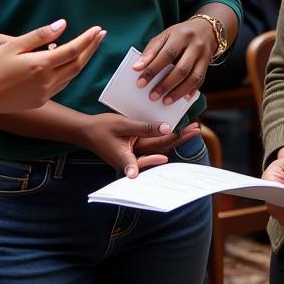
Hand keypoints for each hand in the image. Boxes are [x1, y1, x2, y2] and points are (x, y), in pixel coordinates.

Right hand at [0, 20, 104, 113]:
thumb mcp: (13, 45)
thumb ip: (40, 35)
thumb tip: (62, 25)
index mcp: (41, 65)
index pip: (73, 50)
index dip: (88, 39)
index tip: (98, 29)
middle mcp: (47, 81)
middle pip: (78, 64)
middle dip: (91, 48)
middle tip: (101, 35)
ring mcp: (45, 93)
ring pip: (71, 76)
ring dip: (82, 60)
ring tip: (88, 46)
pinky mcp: (40, 100)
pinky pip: (61, 84)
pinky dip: (68, 72)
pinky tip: (67, 63)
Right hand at [81, 114, 201, 177]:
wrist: (87, 133)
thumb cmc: (102, 128)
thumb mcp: (123, 125)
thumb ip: (144, 127)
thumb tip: (166, 128)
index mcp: (128, 156)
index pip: (151, 152)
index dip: (161, 152)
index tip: (167, 158)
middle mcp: (135, 159)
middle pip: (161, 149)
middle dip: (180, 139)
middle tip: (196, 129)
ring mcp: (136, 156)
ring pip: (160, 148)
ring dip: (176, 138)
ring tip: (192, 130)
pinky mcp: (136, 151)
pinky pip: (154, 146)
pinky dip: (166, 139)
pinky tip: (177, 134)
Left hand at [132, 19, 215, 104]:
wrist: (205, 29)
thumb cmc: (179, 35)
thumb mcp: (165, 36)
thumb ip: (151, 51)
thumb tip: (137, 68)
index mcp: (181, 35)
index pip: (166, 54)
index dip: (153, 69)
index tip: (140, 83)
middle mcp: (194, 45)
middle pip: (181, 69)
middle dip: (165, 85)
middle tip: (152, 96)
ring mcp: (203, 56)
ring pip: (193, 78)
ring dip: (178, 92)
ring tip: (165, 102)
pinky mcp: (207, 65)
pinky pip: (200, 81)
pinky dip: (191, 91)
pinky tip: (182, 99)